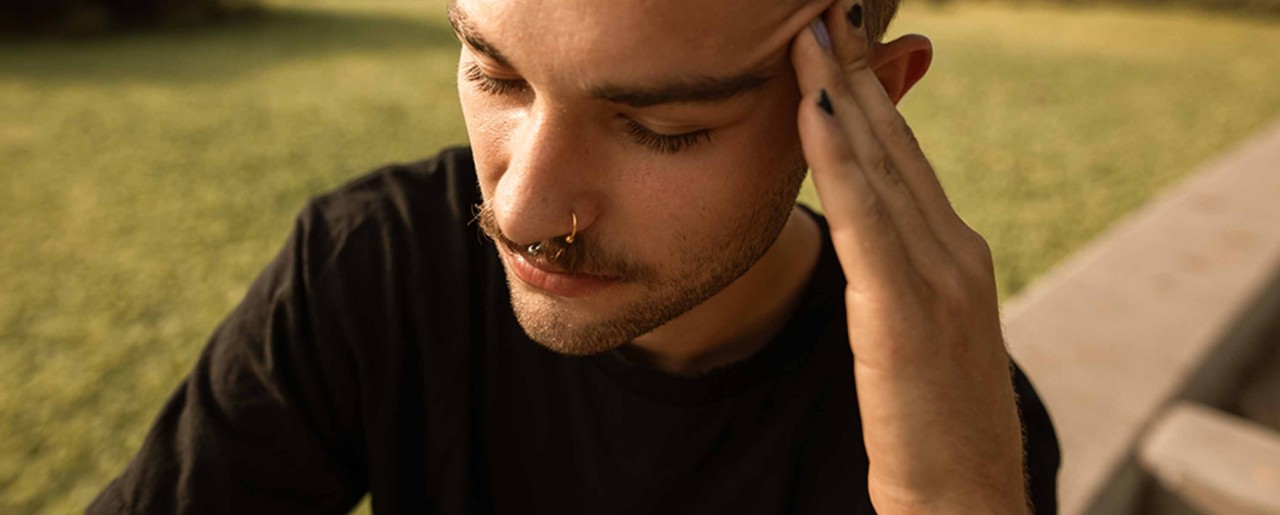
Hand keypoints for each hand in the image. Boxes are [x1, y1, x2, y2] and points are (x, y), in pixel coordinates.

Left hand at [790, 3, 1026, 512]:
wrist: (965, 499)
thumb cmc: (931, 423)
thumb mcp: (917, 330)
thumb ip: (895, 275)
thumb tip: (862, 238)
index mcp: (955, 253)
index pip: (902, 155)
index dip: (869, 91)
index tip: (834, 38)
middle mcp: (955, 250)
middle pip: (895, 143)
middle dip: (856, 69)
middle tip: (824, 9)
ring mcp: (940, 278)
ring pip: (881, 165)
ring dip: (843, 91)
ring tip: (812, 31)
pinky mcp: (909, 312)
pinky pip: (866, 218)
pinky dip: (839, 156)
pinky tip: (813, 108)